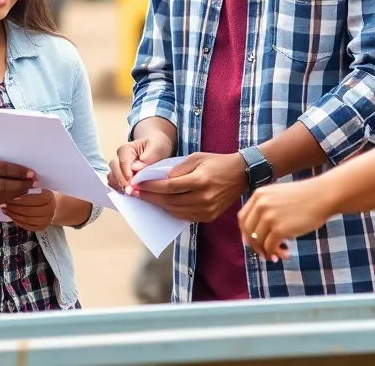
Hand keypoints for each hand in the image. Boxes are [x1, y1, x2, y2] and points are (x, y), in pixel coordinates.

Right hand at [0, 140, 34, 205]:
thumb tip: (9, 155)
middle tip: (34, 184)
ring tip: (25, 191)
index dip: (20, 173)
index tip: (31, 173)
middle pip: (4, 186)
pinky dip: (1, 200)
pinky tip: (9, 198)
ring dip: (14, 195)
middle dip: (21, 186)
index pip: (4, 170)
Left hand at [2, 188, 57, 231]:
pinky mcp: (41, 228)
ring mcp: (45, 221)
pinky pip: (27, 226)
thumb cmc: (49, 194)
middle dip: (14, 207)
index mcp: (50, 198)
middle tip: (4, 202)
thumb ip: (33, 189)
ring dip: (13, 214)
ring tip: (4, 208)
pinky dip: (17, 221)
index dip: (22, 199)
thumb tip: (16, 186)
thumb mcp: (44, 188)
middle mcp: (49, 211)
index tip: (11, 196)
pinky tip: (10, 215)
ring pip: (26, 219)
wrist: (60, 208)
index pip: (34, 200)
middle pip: (28, 211)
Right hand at [108, 131, 173, 192]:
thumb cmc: (156, 146)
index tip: (133, 185)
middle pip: (115, 171)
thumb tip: (135, 168)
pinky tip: (128, 193)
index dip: (127, 175)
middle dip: (122, 182)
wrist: (157, 147)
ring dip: (120, 186)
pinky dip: (120, 188)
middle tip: (131, 191)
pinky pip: (116, 183)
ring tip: (130, 193)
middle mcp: (119, 158)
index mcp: (126, 149)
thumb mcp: (156, 149)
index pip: (123, 163)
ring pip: (113, 178)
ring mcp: (119, 168)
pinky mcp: (121, 176)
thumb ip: (147, 158)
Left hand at [132, 151, 246, 222]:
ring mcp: (207, 210)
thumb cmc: (216, 162)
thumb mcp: (196, 158)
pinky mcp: (209, 217)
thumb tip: (159, 179)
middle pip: (169, 201)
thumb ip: (177, 168)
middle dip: (150, 197)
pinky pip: (184, 216)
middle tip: (134, 193)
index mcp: (200, 181)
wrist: (240, 174)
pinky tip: (162, 204)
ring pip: (175, 210)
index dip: (150, 187)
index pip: (169, 186)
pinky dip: (171, 210)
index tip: (136, 184)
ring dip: (158, 205)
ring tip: (145, 198)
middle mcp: (203, 198)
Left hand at [237, 179, 333, 260]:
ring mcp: (269, 217)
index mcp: (258, 195)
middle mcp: (260, 205)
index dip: (246, 233)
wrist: (322, 196)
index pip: (243, 218)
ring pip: (258, 241)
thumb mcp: (278, 196)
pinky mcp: (279, 229)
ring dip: (267, 251)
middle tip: (265, 253)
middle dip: (255, 245)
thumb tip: (256, 236)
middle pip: (248, 231)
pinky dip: (275, 253)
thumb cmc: (304, 198)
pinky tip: (285, 254)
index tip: (253, 242)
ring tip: (279, 255)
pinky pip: (270, 247)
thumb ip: (265, 209)